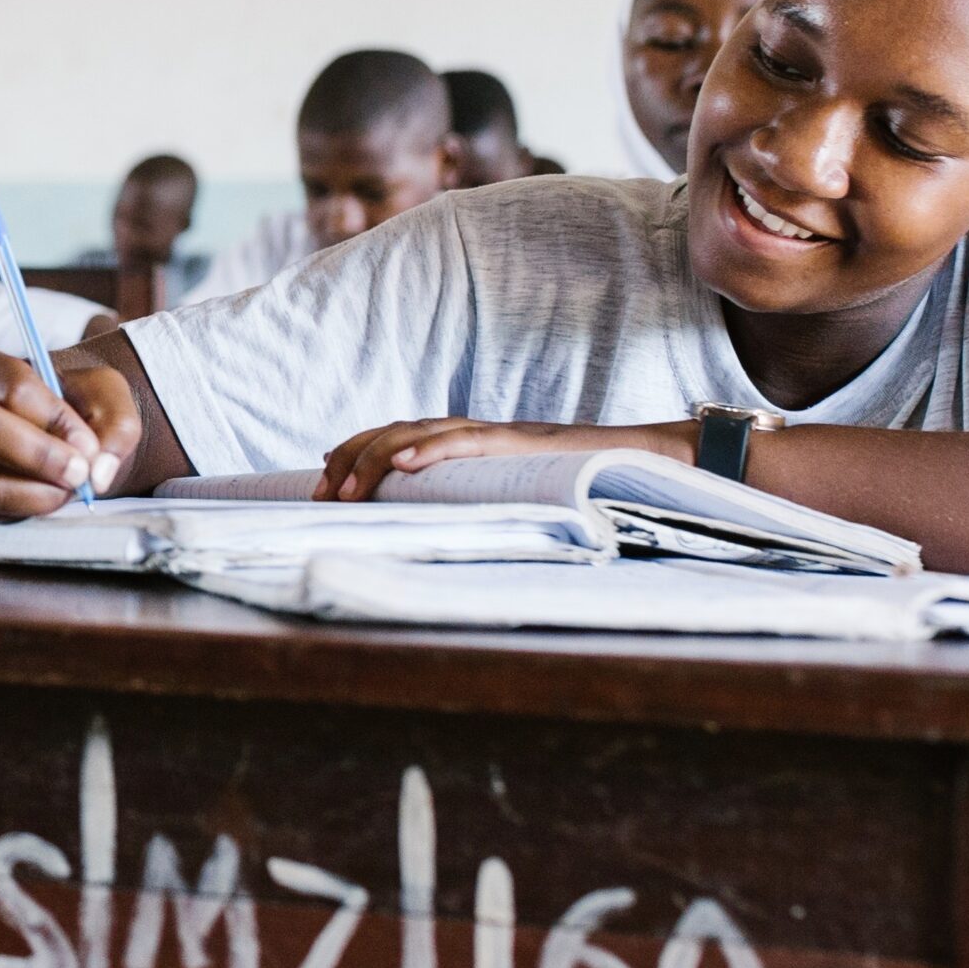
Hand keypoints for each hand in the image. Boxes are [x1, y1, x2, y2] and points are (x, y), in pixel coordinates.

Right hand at [0, 349, 141, 518]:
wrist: (42, 430)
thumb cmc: (67, 406)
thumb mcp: (101, 396)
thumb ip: (115, 424)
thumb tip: (99, 472)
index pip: (11, 385)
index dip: (54, 417)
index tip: (89, 444)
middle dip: (39, 456)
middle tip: (81, 474)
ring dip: (32, 493)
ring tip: (70, 492)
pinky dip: (21, 510)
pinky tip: (48, 499)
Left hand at [317, 416, 698, 501]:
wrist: (650, 460)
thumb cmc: (588, 484)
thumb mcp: (520, 496)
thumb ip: (483, 504)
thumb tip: (443, 536)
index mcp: (475, 446)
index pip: (402, 439)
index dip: (359, 453)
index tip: (322, 478)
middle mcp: (480, 433)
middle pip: (398, 431)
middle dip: (352, 458)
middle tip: (318, 491)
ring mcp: (500, 436)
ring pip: (422, 433)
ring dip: (376, 458)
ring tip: (342, 487)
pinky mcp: (524, 444)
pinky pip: (471, 441)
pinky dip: (432, 448)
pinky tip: (402, 464)